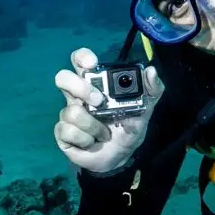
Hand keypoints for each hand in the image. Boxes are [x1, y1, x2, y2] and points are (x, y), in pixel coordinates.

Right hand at [54, 48, 163, 173]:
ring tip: (104, 133)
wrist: (120, 157)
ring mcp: (68, 113)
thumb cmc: (130, 126)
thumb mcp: (146, 108)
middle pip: (62, 78)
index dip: (82, 57)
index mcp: (97, 83)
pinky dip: (86, 139)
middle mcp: (79, 95)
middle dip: (80, 88)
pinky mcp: (62, 132)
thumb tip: (150, 71)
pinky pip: (68, 131)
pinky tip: (92, 142)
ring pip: (71, 111)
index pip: (80, 60)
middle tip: (99, 101)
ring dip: (93, 126)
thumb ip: (153, 89)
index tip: (92, 64)